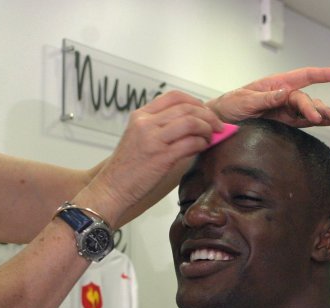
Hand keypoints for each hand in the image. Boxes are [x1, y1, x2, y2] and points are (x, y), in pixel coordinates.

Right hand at [81, 90, 221, 223]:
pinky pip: (190, 143)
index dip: (195, 101)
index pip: (174, 97)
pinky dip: (202, 143)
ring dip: (207, 128)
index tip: (205, 111)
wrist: (112, 188)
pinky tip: (203, 147)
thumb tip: (193, 123)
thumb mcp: (138, 138)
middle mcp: (146, 123)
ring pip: (191, 122)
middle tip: (218, 125)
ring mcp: (153, 139)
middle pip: (186, 108)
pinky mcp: (161, 157)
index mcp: (140, 116)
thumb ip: (160, 127)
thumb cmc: (127, 168)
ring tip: (211, 137)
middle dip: (207, 115)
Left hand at [207, 67, 329, 127]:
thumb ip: (265, 99)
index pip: (304, 76)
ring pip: (309, 111)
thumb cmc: (231, 105)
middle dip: (318, 107)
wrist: (221, 121)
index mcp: (277, 84)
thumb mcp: (245, 101)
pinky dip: (318, 123)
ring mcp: (286, 110)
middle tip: (327, 117)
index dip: (324, 75)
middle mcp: (285, 96)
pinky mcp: (285, 124)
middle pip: (306, 99)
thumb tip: (284, 94)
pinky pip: (303, 122)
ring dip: (324, 115)